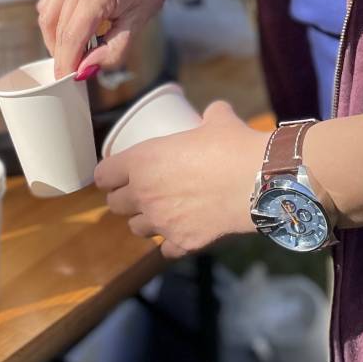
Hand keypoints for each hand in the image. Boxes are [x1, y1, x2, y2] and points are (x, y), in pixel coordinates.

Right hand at [39, 0, 190, 79]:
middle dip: (62, 54)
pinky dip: (55, 20)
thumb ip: (112, 49)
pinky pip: (51, 1)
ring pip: (47, 16)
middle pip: (56, 29)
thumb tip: (86, 68)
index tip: (67, 80)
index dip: (66, 63)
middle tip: (74, 70)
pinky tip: (72, 30)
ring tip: (74, 51)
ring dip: (55, 38)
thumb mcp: (138, 21)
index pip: (71, 37)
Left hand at [95, 100, 264, 259]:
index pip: (104, 174)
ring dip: (145, 222)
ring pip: (136, 229)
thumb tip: (217, 111)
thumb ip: (211, 116)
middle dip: (124, 199)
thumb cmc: (232, 146)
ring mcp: (161, 222)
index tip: (114, 175)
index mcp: (141, 161)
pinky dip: (172, 243)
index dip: (108, 174)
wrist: (258, 182)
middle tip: (139, 194)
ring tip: (160, 214)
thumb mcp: (218, 122)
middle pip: (115, 204)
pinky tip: (183, 234)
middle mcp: (143, 194)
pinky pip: (166, 249)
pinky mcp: (182, 242)